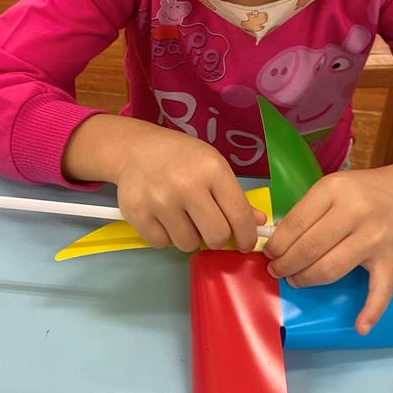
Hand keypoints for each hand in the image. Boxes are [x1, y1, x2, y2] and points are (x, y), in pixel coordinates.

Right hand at [115, 124, 262, 251]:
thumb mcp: (212, 165)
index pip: (239, 215)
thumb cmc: (180, 157)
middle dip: (217, 239)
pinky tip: (163, 218)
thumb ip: (234, 196)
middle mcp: (187, 185)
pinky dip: (165, 236)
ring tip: (182, 218)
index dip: (247, 236)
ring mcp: (160, 201)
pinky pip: (161, 243)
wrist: (134, 148)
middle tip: (210, 230)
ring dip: (189, 237)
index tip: (244, 243)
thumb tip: (257, 223)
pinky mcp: (138, 213)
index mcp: (212, 170)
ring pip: (188, 244)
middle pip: (216, 236)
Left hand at [264, 159, 392, 334]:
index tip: (269, 252)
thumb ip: (307, 210)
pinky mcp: (390, 260)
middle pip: (310, 248)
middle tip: (277, 270)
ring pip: (332, 269)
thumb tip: (277, 239)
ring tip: (295, 280)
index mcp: (335, 190)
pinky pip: (381, 290)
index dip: (277, 243)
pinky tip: (360, 327)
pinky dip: (371, 311)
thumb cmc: (363, 191)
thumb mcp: (332, 187)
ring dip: (307, 280)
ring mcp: (375, 239)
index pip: (296, 223)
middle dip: (286, 264)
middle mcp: (356, 213)